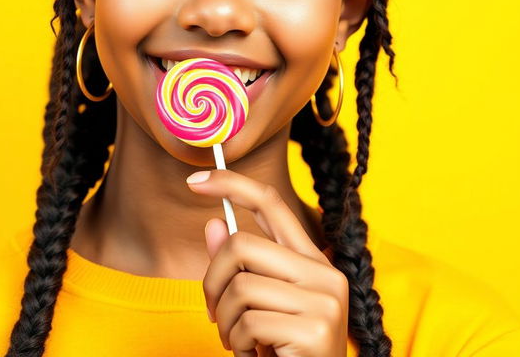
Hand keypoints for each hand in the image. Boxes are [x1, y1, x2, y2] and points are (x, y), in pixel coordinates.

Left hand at [186, 169, 347, 356]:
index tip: (195, 180)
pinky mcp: (315, 330)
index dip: (232, 184)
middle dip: (212, 280)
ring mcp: (324, 301)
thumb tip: (212, 223)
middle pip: (241, 244)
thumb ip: (237, 266)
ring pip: (239, 285)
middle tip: (214, 312)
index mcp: (310, 260)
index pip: (271, 203)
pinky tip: (253, 355)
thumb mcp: (256, 303)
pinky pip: (248, 321)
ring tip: (239, 340)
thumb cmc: (282, 349)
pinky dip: (237, 343)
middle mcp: (324, 273)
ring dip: (225, 320)